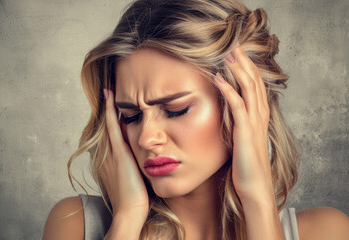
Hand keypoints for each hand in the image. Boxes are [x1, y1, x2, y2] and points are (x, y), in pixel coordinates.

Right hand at [101, 89, 148, 217]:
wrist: (130, 211)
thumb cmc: (135, 200)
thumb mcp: (134, 179)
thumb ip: (136, 166)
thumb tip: (147, 158)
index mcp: (109, 160)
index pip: (108, 135)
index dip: (109, 120)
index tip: (112, 106)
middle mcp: (106, 154)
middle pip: (104, 126)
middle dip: (105, 109)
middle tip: (107, 91)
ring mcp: (110, 152)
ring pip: (107, 123)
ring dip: (107, 106)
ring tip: (108, 90)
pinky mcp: (118, 153)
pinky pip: (112, 126)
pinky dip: (111, 111)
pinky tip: (110, 96)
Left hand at [214, 45, 273, 203]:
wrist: (254, 185)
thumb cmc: (246, 165)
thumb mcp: (241, 139)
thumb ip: (237, 123)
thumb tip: (226, 113)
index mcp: (258, 116)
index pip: (255, 85)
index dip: (248, 68)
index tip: (238, 54)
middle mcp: (259, 115)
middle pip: (254, 81)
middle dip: (244, 62)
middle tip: (235, 45)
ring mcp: (254, 122)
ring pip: (249, 88)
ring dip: (238, 69)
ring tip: (228, 54)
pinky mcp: (245, 131)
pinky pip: (237, 105)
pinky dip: (228, 90)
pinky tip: (218, 78)